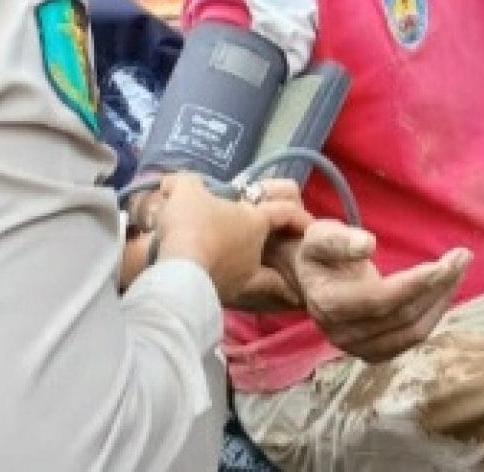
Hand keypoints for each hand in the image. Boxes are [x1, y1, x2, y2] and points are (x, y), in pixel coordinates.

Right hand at [152, 174, 304, 304]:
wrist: (178, 269)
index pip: (284, 214)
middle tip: (292, 265)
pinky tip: (232, 296)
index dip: (297, 216)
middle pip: (279, 259)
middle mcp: (253, 253)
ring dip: (273, 287)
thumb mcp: (186, 191)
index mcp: (255, 222)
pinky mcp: (221, 299)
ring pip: (264, 285)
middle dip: (288, 265)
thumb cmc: (192, 224)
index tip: (311, 225)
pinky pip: (240, 299)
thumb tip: (172, 184)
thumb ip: (184, 183)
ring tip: (271, 289)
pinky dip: (242, 298)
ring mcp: (239, 280)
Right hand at [293, 221, 470, 361]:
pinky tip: (446, 289)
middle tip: (462, 256)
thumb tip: (367, 244)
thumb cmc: (319, 252)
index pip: (379, 300)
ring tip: (459, 267)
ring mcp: (358, 348)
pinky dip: (434, 314)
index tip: (444, 263)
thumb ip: (340, 240)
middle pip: (401, 316)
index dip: (414, 284)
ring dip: (442, 300)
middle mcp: (343, 334)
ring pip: (412, 331)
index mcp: (329, 304)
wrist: (310, 279)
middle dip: (437, 286)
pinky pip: (412, 338)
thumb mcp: (320, 235)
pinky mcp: (374, 352)